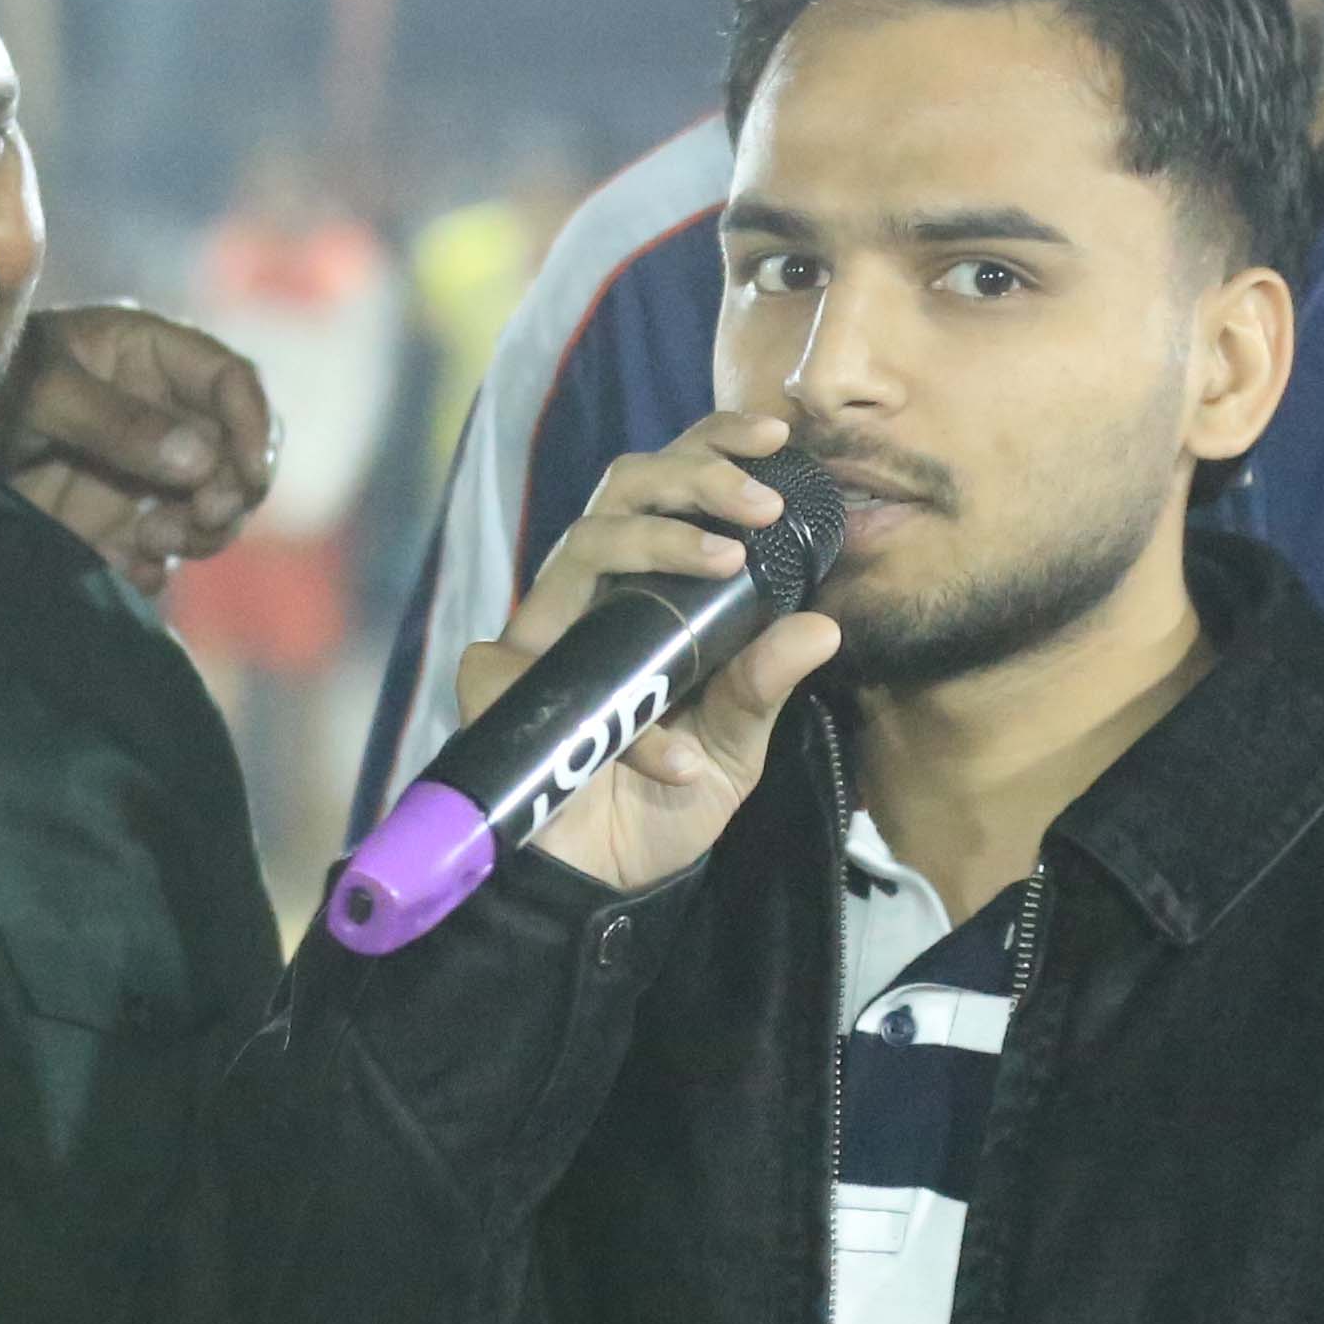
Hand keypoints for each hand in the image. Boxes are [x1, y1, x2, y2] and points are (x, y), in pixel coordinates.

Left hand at [0, 303, 275, 593]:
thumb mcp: (41, 392)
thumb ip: (118, 422)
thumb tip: (203, 459)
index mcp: (146, 356)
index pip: (230, 382)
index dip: (252, 426)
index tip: (249, 477)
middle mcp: (155, 412)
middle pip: (234, 454)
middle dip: (231, 492)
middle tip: (201, 521)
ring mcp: (137, 471)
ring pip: (207, 508)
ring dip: (197, 532)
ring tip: (147, 542)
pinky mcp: (111, 521)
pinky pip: (157, 552)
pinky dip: (152, 566)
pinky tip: (126, 567)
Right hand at [446, 408, 839, 895]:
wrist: (602, 887)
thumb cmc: (664, 805)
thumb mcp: (735, 746)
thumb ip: (765, 686)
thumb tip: (822, 625)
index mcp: (651, 593)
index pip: (673, 488)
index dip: (713, 445)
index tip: (774, 435)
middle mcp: (593, 598)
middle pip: (621, 487)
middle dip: (691, 475)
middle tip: (755, 502)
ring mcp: (544, 635)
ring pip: (582, 541)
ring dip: (658, 540)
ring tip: (725, 562)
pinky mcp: (501, 687)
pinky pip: (549, 666)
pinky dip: (624, 720)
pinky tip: (673, 758)